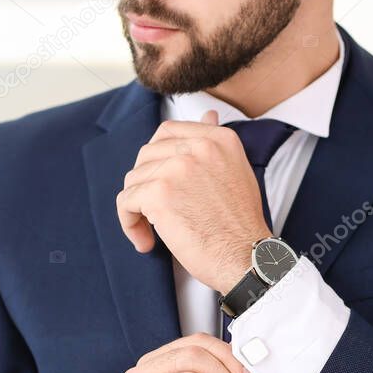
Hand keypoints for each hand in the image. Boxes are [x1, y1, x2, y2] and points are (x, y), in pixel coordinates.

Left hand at [116, 110, 271, 293]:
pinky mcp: (158, 193)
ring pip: (134, 179)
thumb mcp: (236, 172)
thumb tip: (208, 114)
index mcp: (219, 139)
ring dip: (137, 208)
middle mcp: (198, 146)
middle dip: (145, 184)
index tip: (161, 183)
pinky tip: (146, 241)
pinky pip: (126, 202)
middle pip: (146, 155)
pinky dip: (130, 223)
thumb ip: (214, 147)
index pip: (168, 132)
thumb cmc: (241, 226)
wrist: (247, 258)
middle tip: (155, 212)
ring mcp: (176, 168)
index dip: (157, 159)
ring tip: (153, 231)